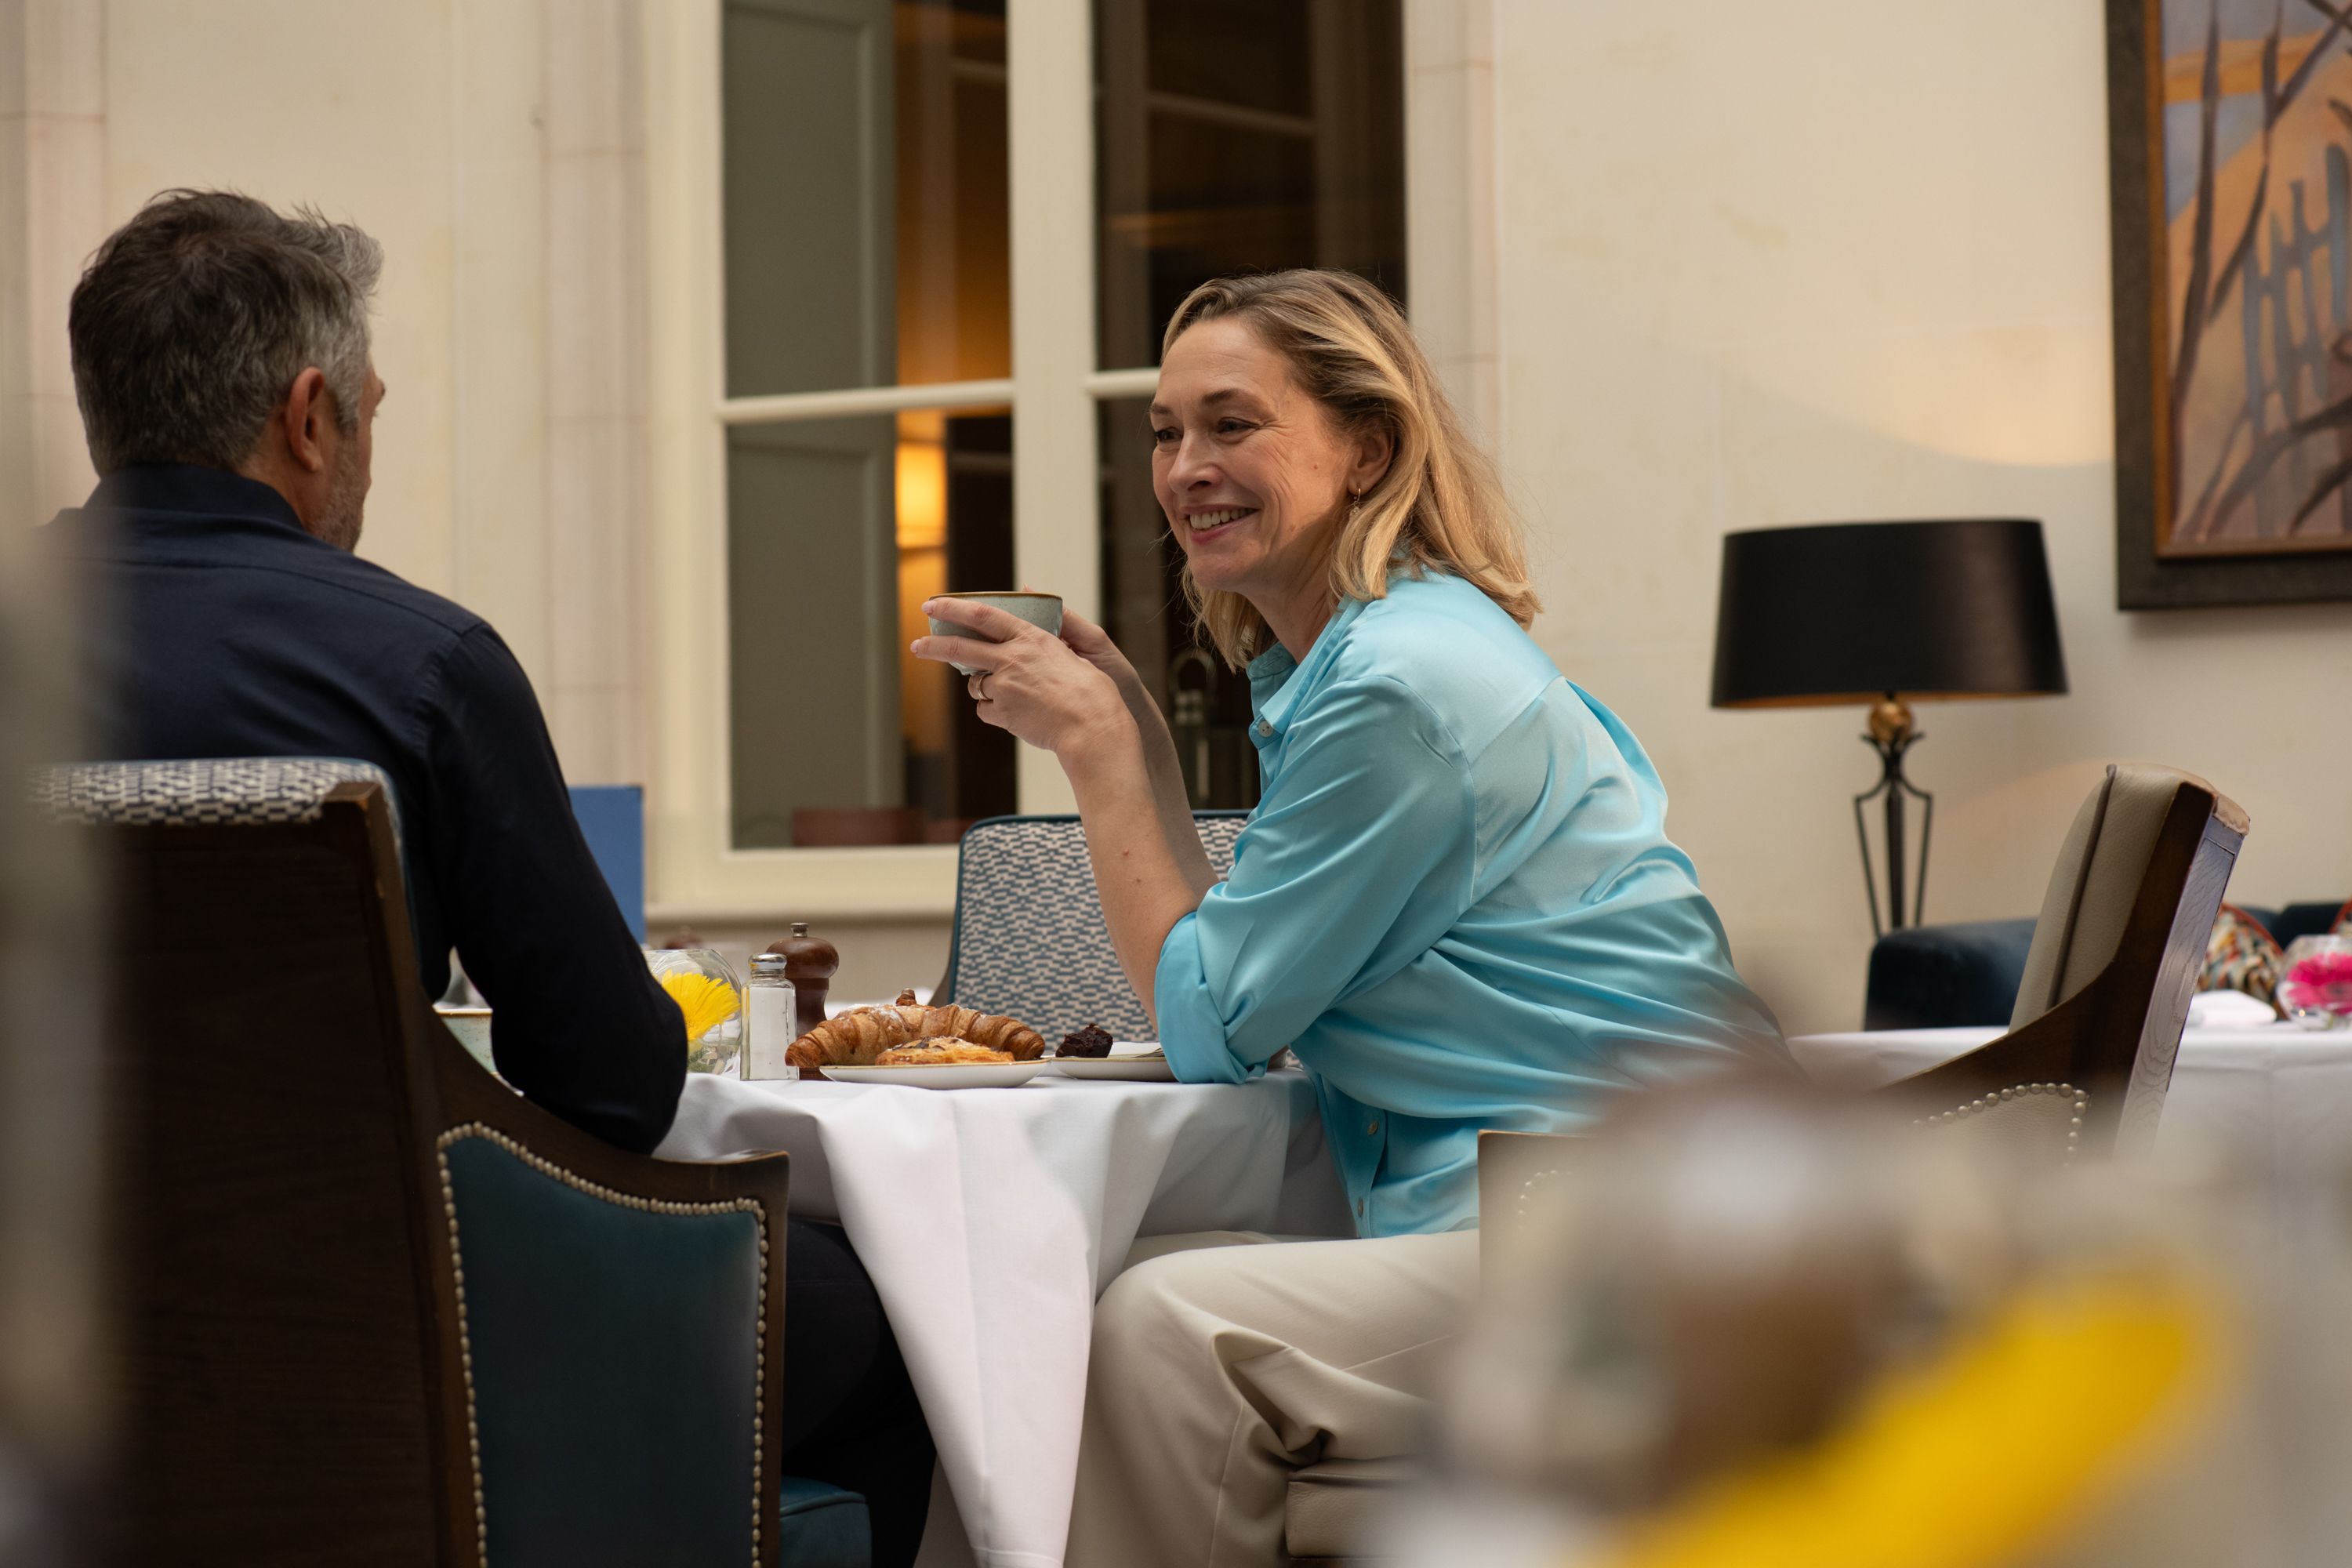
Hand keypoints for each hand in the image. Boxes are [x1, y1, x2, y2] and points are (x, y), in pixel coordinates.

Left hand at [912, 599, 1130, 754]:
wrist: (1092, 728)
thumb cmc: (1091, 691)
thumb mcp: (1073, 651)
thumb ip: (1046, 633)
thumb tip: (1029, 598)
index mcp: (1031, 638)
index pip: (983, 615)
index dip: (954, 608)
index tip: (933, 605)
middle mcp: (1013, 659)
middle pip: (960, 648)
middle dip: (933, 646)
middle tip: (917, 646)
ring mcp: (1005, 687)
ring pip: (975, 685)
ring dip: (982, 687)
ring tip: (1011, 695)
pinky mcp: (1002, 714)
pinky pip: (985, 711)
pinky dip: (994, 711)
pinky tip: (1016, 714)